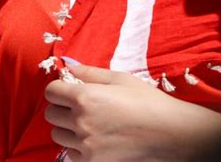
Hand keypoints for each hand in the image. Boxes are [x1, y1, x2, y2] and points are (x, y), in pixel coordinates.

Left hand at [45, 63, 220, 161]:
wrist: (169, 134)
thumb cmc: (147, 101)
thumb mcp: (119, 78)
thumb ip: (90, 73)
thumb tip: (68, 67)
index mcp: (85, 97)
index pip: (51, 92)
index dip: (59, 88)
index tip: (68, 89)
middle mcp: (81, 122)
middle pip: (51, 114)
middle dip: (62, 107)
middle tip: (80, 105)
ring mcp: (85, 146)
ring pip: (58, 136)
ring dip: (68, 128)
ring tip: (90, 123)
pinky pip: (71, 155)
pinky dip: (78, 147)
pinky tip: (96, 139)